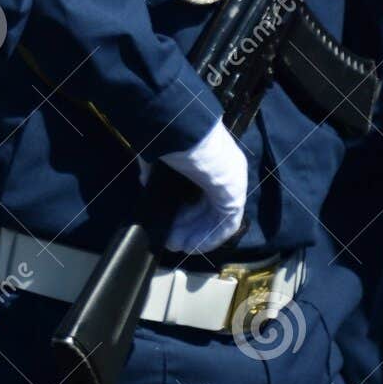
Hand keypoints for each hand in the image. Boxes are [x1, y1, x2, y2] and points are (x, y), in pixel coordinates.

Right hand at [156, 120, 247, 252]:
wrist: (188, 137)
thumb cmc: (173, 140)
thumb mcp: (160, 156)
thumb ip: (154, 170)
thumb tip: (146, 181)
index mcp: (207, 157)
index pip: (196, 190)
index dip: (180, 210)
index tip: (165, 222)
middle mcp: (223, 171)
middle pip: (204, 206)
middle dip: (185, 226)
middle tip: (168, 239)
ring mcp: (231, 183)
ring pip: (214, 217)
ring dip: (196, 235)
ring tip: (176, 245)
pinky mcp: (236, 197)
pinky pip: (226, 225)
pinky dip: (211, 237)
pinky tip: (193, 246)